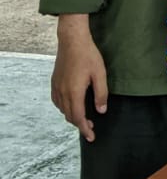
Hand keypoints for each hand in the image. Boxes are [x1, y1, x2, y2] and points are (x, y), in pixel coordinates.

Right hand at [51, 16, 108, 141]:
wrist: (72, 41)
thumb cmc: (89, 56)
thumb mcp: (100, 74)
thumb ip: (101, 94)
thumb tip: (101, 111)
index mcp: (74, 92)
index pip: (78, 117)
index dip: (85, 129)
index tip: (91, 137)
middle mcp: (62, 92)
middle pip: (69, 115)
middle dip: (80, 124)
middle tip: (92, 128)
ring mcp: (56, 87)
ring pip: (62, 109)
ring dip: (72, 116)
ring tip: (84, 118)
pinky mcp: (54, 81)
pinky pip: (57, 101)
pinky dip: (64, 108)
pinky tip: (71, 106)